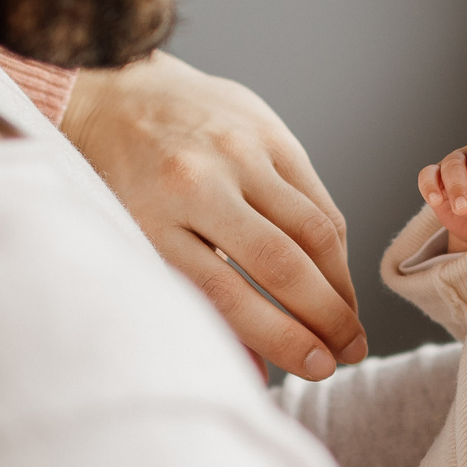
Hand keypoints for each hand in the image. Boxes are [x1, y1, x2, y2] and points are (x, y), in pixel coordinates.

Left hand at [63, 52, 367, 379]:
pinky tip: (337, 272)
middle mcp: (197, 183)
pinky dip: (335, 244)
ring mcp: (237, 152)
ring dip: (341, 285)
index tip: (318, 368)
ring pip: (313, 231)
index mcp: (153, 221)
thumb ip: (193, 302)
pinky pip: (316, 198)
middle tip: (351, 353)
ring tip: (351, 320)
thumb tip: (258, 372)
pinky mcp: (267, 130)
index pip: (229, 296)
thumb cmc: (119, 181)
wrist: (115, 94)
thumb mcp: (135, 243)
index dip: (282, 339)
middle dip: (327, 319)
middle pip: (281, 265)